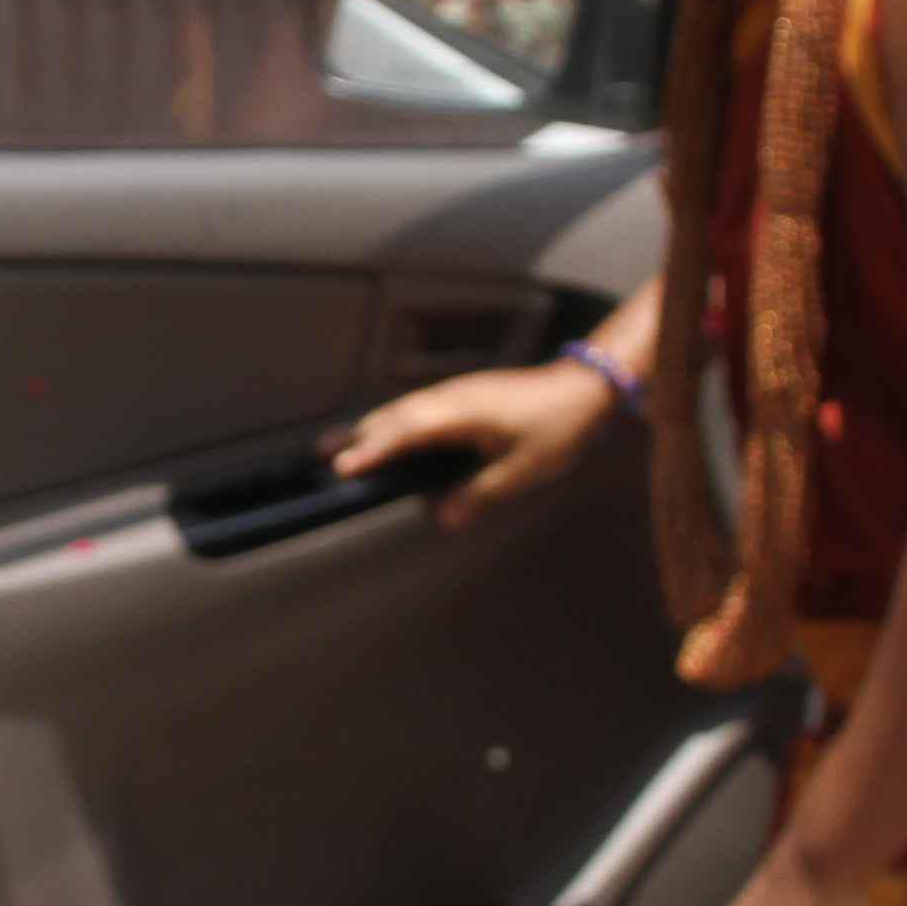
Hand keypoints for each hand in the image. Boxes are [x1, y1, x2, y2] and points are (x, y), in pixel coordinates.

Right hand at [330, 357, 621, 530]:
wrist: (583, 387)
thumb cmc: (558, 425)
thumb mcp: (524, 469)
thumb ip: (480, 494)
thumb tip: (443, 518)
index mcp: (463, 413)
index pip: (407, 430)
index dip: (373, 448)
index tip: (344, 465)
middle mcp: (453, 397)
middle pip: (396, 415)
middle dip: (360, 435)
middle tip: (323, 455)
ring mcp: (458, 392)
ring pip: (406, 409)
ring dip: (376, 426)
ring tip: (345, 446)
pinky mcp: (465, 396)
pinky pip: (420, 408)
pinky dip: (398, 423)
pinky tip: (393, 436)